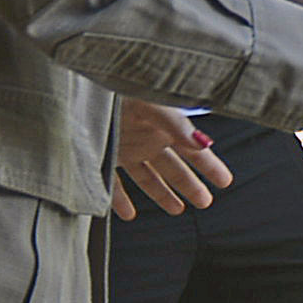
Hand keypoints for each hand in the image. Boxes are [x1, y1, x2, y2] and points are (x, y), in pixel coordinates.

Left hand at [109, 99, 233, 220]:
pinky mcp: (101, 155)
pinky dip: (120, 201)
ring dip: (162, 194)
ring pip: (147, 176)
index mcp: (161, 124)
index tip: (225, 181)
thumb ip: (175, 123)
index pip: (192, 149)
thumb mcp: (150, 103)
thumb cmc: (116, 87)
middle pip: (173, 166)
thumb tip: (203, 143)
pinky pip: (112, 184)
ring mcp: (123, 147)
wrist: (76, 87)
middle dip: (190, 184)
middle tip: (206, 202)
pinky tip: (129, 215)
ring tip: (178, 210)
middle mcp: (145, 137)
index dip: (209, 165)